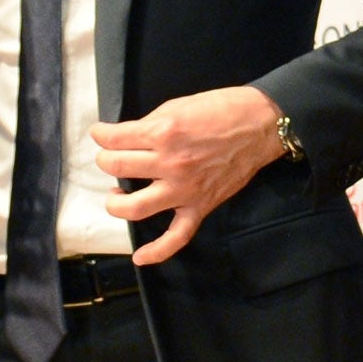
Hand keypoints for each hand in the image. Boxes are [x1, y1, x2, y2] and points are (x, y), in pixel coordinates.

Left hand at [93, 85, 285, 264]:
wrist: (262, 124)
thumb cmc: (223, 108)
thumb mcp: (180, 104)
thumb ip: (152, 123)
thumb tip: (127, 136)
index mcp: (165, 132)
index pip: (116, 138)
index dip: (101, 134)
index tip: (100, 134)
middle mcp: (170, 163)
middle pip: (117, 167)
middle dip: (106, 160)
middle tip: (110, 156)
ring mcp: (184, 189)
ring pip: (134, 207)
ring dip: (115, 202)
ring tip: (115, 195)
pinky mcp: (200, 207)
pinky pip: (176, 237)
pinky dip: (156, 251)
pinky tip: (139, 256)